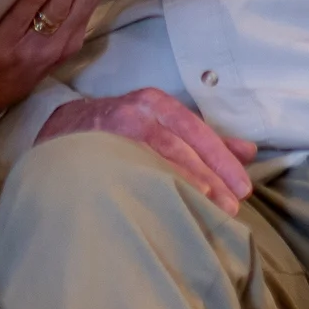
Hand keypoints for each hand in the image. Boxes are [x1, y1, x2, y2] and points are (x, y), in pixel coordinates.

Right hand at [35, 87, 258, 214]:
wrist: (59, 133)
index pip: (195, 129)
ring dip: (185, 180)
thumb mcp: (159, 125)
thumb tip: (249, 152)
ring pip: (156, 154)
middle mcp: (134, 110)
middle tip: (233, 206)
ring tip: (209, 207)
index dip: (221, 158)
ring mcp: (112, 130)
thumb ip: (201, 138)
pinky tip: (167, 202)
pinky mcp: (93, 149)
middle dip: (210, 175)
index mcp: (154, 102)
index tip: (244, 187)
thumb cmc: (119, 132)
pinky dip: (151, 183)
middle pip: (180, 142)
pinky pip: (128, 167)